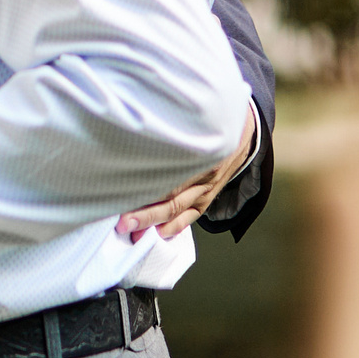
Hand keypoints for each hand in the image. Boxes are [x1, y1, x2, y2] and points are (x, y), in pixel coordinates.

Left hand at [116, 100, 258, 241]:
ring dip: (154, 223)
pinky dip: (172, 227)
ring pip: (178, 210)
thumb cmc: (204, 127)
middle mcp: (201, 173)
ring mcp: (205, 189)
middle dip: (145, 213)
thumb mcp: (187, 123)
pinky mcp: (206, 199)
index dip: (142, 187)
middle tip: (123, 223)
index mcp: (194, 152)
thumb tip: (126, 143)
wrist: (239, 132)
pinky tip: (157, 234)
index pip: (165, 174)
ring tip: (134, 233)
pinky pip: (189, 217)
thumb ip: (161, 136)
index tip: (120, 195)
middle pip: (169, 197)